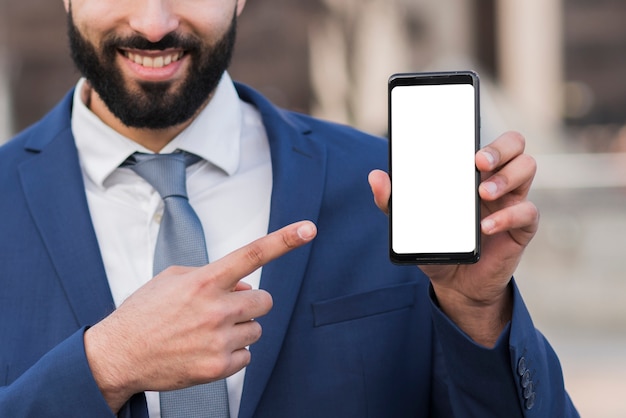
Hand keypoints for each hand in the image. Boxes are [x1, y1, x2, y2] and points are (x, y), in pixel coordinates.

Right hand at [85, 220, 316, 412]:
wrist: (117, 356)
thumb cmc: (144, 314)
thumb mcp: (172, 280)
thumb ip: (212, 276)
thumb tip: (245, 286)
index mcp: (204, 281)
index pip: (252, 254)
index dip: (284, 239)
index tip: (308, 228)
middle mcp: (215, 309)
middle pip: (265, 301)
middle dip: (251, 303)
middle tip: (227, 309)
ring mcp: (218, 340)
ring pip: (256, 329)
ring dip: (240, 329)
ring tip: (208, 332)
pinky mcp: (218, 367)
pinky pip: (247, 356)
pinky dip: (233, 353)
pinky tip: (207, 350)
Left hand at [369, 131, 538, 346]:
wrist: (454, 284)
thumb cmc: (437, 244)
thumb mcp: (411, 223)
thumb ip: (392, 201)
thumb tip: (375, 176)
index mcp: (471, 173)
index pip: (486, 140)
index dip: (481, 133)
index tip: (464, 141)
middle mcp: (495, 180)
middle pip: (515, 146)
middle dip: (500, 148)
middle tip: (478, 162)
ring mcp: (511, 201)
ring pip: (527, 168)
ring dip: (506, 177)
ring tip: (482, 193)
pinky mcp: (521, 227)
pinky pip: (527, 212)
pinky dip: (507, 216)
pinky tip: (485, 226)